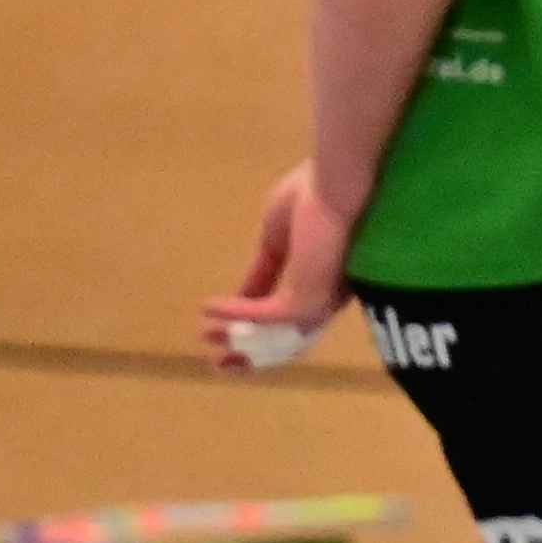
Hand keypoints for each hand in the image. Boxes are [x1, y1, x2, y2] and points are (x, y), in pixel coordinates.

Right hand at [203, 164, 356, 370]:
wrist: (337, 180)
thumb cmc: (316, 195)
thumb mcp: (277, 238)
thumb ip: (265, 269)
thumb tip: (243, 294)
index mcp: (328, 283)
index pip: (295, 317)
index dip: (262, 325)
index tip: (231, 331)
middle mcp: (327, 299)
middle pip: (287, 339)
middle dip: (251, 351)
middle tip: (221, 362)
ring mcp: (318, 302)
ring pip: (275, 335)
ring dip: (237, 337)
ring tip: (205, 336)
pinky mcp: (304, 300)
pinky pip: (262, 316)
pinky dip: (233, 314)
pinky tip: (207, 308)